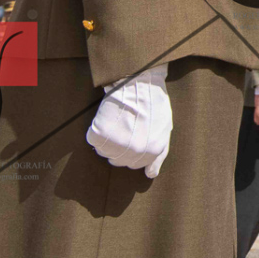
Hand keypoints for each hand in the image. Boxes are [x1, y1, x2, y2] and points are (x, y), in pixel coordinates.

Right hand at [87, 64, 172, 178]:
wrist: (140, 82)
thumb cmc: (154, 105)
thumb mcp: (164, 129)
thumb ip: (159, 155)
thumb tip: (150, 174)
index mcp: (151, 152)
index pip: (135, 165)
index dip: (133, 150)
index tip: (134, 134)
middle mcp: (134, 152)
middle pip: (119, 161)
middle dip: (121, 146)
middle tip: (125, 127)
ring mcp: (116, 144)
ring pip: (105, 152)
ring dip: (108, 139)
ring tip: (118, 121)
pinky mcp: (100, 134)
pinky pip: (94, 141)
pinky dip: (97, 131)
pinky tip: (108, 118)